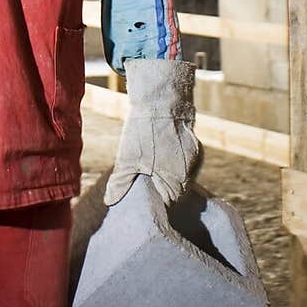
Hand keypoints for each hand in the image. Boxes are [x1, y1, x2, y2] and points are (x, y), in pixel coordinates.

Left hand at [104, 58, 199, 207]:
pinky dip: (174, 162)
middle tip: (143, 182)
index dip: (154, 201)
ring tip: (150, 166)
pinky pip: (185, 163)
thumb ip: (120, 182)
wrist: (162, 101)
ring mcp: (195, 160)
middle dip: (160, 188)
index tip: (142, 197)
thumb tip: (110, 201)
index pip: (167, 204)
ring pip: (180, 176)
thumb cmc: (144, 132)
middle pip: (175, 190)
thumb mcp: (127, 159)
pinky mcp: (196, 148)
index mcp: (176, 181)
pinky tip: (160, 155)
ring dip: (167, 174)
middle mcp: (190, 174)